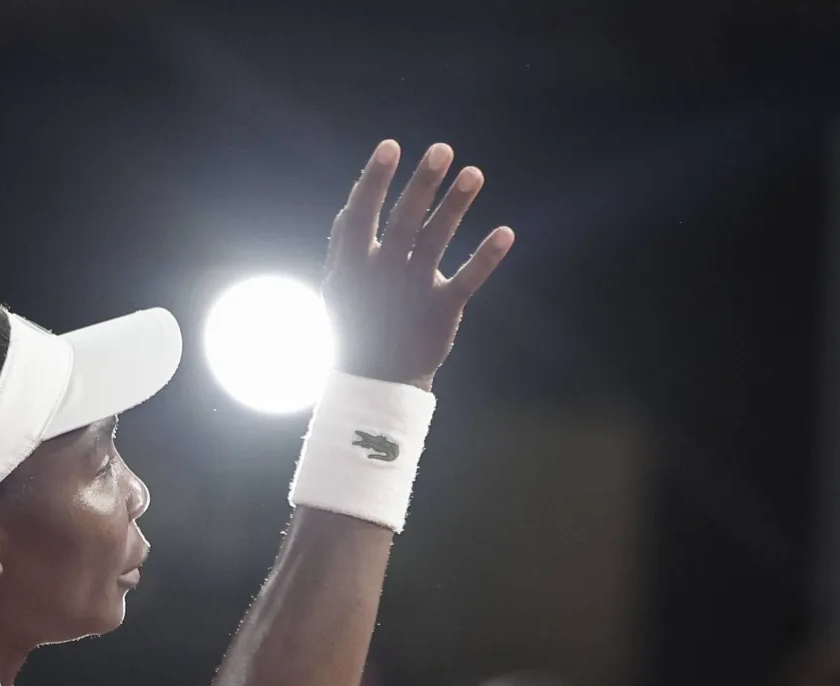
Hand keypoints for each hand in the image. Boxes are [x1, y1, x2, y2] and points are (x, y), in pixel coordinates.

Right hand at [323, 140, 513, 390]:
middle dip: (422, 184)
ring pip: (436, 241)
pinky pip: (468, 279)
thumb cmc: (356, 328)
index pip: (361, 215)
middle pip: (404, 221)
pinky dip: (487, 257)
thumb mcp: (337, 290)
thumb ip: (342, 250)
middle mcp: (383, 273)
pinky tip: (506, 233)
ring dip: (455, 206)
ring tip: (474, 173)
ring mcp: (413, 290)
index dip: (374, 180)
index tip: (391, 146)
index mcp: (353, 266)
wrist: (376, 383)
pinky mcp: (442, 310)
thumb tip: (350, 208)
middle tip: (441, 149)